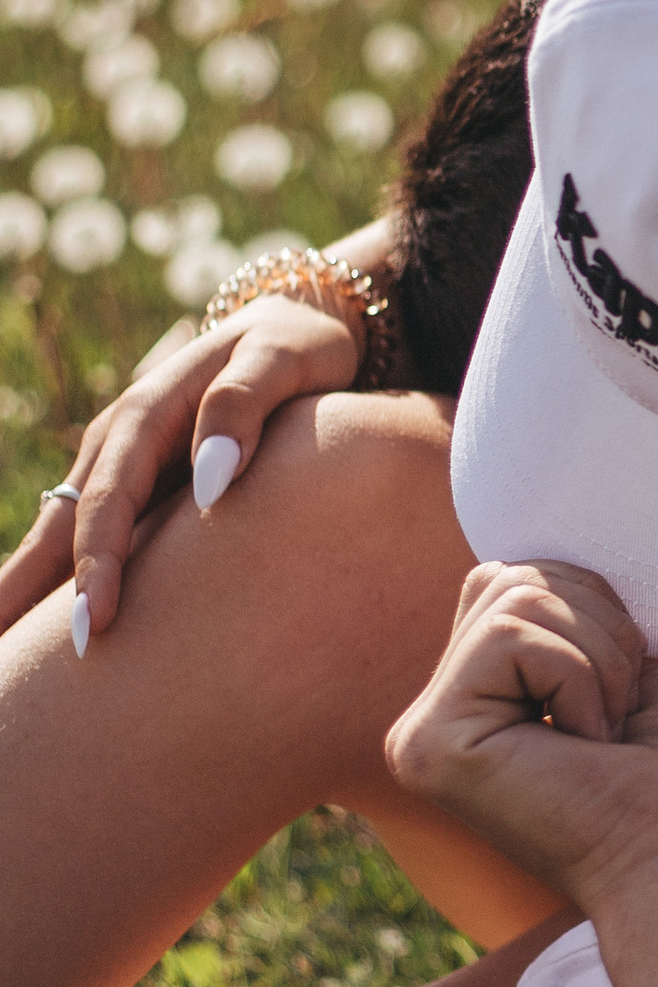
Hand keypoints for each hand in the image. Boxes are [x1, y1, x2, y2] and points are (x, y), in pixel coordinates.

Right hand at [0, 295, 361, 647]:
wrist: (298, 323)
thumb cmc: (299, 346)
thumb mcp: (284, 355)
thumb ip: (246, 400)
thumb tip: (209, 476)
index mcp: (147, 413)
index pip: (109, 500)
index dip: (96, 563)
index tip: (93, 624)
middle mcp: (118, 444)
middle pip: (60, 527)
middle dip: (25, 593)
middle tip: (5, 663)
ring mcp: (121, 466)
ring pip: (58, 537)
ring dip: (24, 592)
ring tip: (1, 655)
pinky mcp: (139, 488)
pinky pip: (85, 539)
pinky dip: (53, 580)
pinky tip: (35, 628)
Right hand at [383, 559, 657, 918]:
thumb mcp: (630, 678)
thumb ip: (576, 624)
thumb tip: (553, 562)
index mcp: (474, 707)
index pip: (513, 582)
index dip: (593, 609)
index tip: (624, 695)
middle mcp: (433, 721)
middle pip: (508, 577)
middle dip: (597, 626)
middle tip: (618, 715)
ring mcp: (423, 735)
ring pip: (514, 598)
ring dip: (597, 659)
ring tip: (604, 734)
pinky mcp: (431, 743)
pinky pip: (511, 636)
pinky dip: (578, 678)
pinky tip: (586, 744)